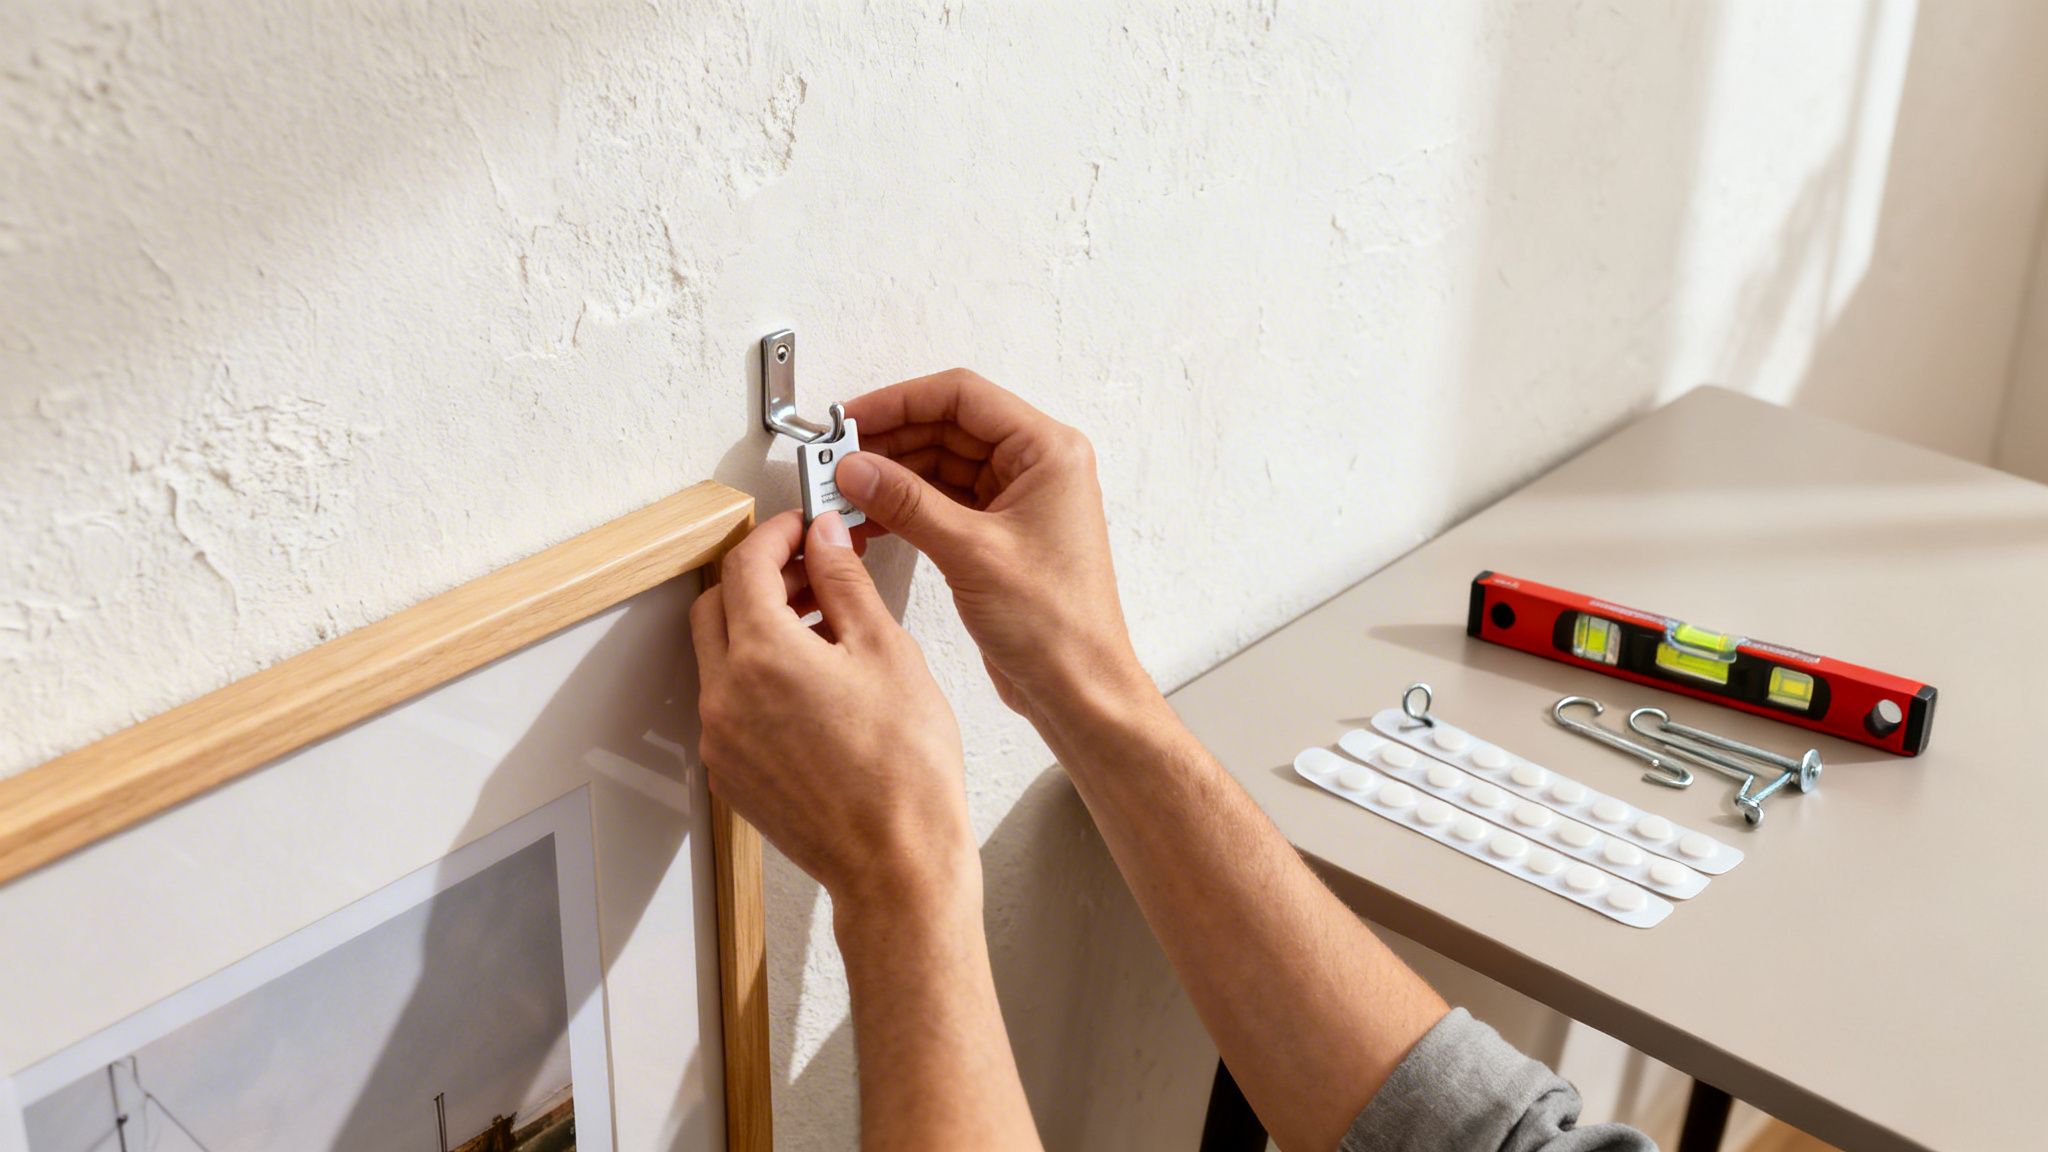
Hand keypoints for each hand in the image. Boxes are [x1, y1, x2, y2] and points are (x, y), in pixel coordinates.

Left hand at [692, 509, 973, 911]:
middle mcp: (725, 696)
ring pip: (721, 657)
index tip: (804, 527)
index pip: (745, 565)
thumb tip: (825, 540)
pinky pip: (730, 704)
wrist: (897, 865)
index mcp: (761, 655)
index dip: (777, 535)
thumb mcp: (886, 652)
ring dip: (758, 627)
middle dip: (759, 578)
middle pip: (717, 606)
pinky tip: (814, 680)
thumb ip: (845, 584)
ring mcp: (721, 740)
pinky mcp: (732, 773)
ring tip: (824, 625)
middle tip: (813, 570)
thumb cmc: (904, 771)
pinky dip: (759, 676)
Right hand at [838, 370, 1152, 733]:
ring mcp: (1016, 501)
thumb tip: (857, 467)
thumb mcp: (971, 552)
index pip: (963, 397)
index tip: (853, 418)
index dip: (901, 401)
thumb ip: (907, 503)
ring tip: (843, 490)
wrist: (1077, 687)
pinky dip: (905, 506)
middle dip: (890, 441)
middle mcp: (1036, 468)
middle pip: (948, 427)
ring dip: (892, 476)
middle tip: (837, 458)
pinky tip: (868, 518)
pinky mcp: (998, 534)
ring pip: (941, 465)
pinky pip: (943, 502)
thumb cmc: (1056, 624)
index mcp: (1047, 452)